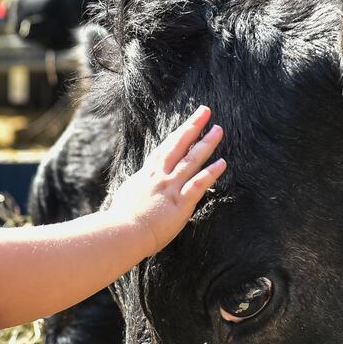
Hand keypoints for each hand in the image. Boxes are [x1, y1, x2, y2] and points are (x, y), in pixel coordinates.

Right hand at [105, 105, 225, 255]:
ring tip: (218, 130)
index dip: (177, 135)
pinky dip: (210, 173)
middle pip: (178, 145)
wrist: (122, 232)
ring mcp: (170, 188)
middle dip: (193, 127)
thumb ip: (136, 188)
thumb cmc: (120, 220)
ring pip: (191, 160)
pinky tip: (222, 163)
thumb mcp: (127, 196)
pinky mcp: (180, 203)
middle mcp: (160, 176)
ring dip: (206, 144)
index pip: (164, 149)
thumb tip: (136, 186)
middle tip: (205, 111)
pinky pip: (198, 184)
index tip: (187, 123)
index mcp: (147, 175)